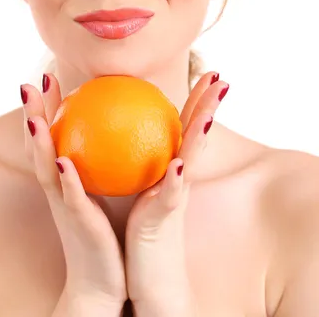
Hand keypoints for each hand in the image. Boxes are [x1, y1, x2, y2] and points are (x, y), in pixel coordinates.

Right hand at [21, 74, 126, 308]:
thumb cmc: (101, 231)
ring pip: (45, 169)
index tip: (45, 78)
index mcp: (62, 178)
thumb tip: (116, 132)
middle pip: (38, 147)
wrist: (100, 280)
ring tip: (33, 116)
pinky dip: (64, 180)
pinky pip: (70, 199)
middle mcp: (57, 188)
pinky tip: (62, 161)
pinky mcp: (78, 224)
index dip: (46, 109)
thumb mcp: (99, 192)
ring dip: (38, 142)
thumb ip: (100, 164)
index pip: (51, 136)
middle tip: (28, 85)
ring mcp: (64, 206)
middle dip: (32, 116)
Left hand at [125, 71, 228, 313]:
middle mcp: (180, 175)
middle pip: (198, 135)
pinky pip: (171, 196)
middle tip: (221, 80)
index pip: (186, 124)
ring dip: (200, 137)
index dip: (199, 99)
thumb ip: (139, 157)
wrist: (151, 269)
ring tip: (209, 114)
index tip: (211, 73)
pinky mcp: (165, 216)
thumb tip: (120, 126)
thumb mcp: (142, 183)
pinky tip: (176, 166)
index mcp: (172, 164)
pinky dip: (175, 181)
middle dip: (209, 107)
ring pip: (192, 160)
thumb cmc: (144, 222)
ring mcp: (176, 194)